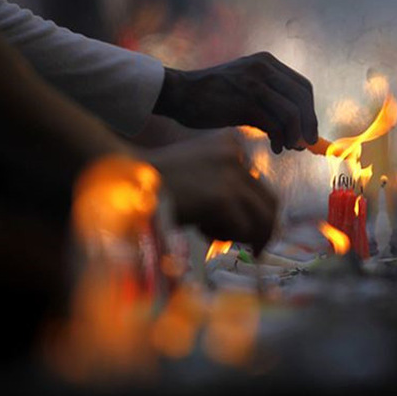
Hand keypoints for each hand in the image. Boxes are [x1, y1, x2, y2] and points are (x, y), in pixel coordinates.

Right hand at [142, 132, 277, 255]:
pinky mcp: (223, 198)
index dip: (259, 214)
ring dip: (241, 236)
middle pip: (270, 203)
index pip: (261, 186)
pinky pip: (241, 231)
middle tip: (255, 250)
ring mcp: (231, 177)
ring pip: (262, 220)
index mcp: (233, 145)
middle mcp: (238, 156)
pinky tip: (199, 228)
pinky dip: (223, 237)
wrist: (126, 182)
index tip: (253, 233)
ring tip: (212, 233)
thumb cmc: (157, 185)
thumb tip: (260, 224)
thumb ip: (228, 189)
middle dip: (263, 231)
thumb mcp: (200, 176)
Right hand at [155, 52, 317, 153]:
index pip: (303, 86)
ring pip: (291, 113)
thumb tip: (297, 131)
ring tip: (289, 147)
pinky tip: (276, 148)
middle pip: (302, 98)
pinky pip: (274, 124)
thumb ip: (270, 101)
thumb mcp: (246, 88)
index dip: (310, 111)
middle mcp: (264, 68)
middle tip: (307, 144)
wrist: (180, 93)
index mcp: (267, 62)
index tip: (309, 130)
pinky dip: (280, 139)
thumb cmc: (212, 96)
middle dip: (308, 124)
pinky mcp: (245, 102)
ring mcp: (255, 84)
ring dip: (295, 135)